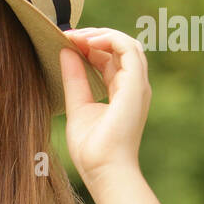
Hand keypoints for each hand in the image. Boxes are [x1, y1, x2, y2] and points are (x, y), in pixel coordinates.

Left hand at [58, 27, 150, 189]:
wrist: (103, 169)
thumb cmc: (92, 149)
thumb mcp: (77, 106)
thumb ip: (74, 79)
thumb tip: (65, 52)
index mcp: (122, 92)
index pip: (110, 58)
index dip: (89, 46)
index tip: (65, 41)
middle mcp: (133, 86)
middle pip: (119, 48)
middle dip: (93, 36)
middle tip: (68, 34)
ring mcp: (137, 85)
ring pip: (127, 43)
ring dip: (100, 34)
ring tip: (76, 35)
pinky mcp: (136, 85)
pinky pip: (128, 48)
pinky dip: (109, 39)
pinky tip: (86, 42)